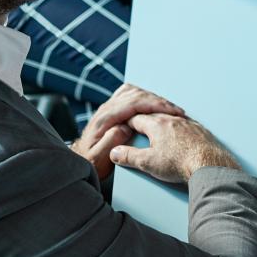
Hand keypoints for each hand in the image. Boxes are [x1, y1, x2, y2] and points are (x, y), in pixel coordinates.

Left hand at [70, 83, 186, 178]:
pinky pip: (131, 96)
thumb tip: (125, 127)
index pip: (133, 103)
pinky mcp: (112, 110)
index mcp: (104, 119)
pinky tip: (156, 107)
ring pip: (134, 92)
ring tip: (170, 109)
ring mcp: (109, 108)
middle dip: (158, 100)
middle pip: (136, 94)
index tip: (171, 111)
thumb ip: (110, 142)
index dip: (155, 105)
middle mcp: (106, 109)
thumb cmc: (91, 164)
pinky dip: (146, 98)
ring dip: (153, 98)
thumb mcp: (98, 159)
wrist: (80, 163)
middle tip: (176, 111)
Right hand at [110, 113, 240, 182]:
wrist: (209, 165)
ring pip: (171, 118)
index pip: (136, 118)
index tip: (122, 124)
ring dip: (162, 122)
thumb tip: (115, 153)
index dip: (127, 121)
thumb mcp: (148, 163)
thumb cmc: (180, 163)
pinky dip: (179, 128)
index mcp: (157, 125)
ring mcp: (188, 124)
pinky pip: (186, 125)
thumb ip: (129, 156)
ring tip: (157, 129)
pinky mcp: (201, 131)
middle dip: (143, 120)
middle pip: (153, 115)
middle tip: (136, 124)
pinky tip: (179, 134)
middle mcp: (173, 120)